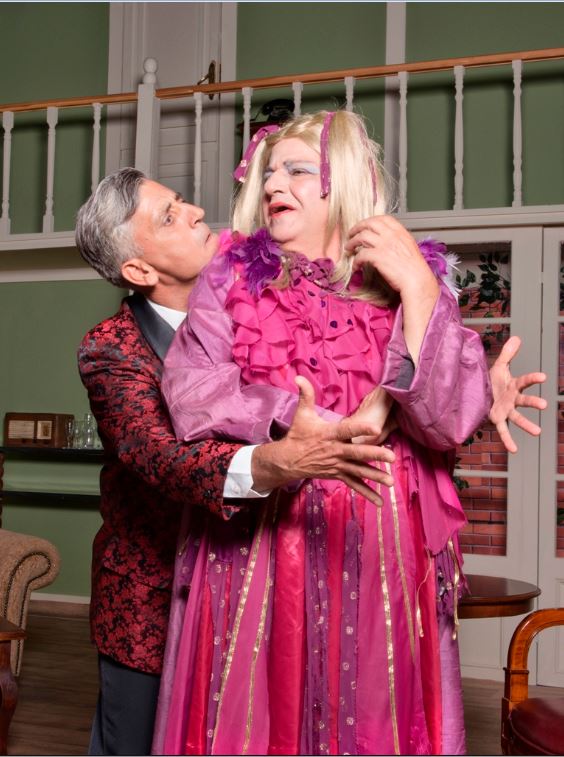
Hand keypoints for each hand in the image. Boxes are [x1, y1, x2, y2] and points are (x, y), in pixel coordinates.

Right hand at [251, 376, 395, 505]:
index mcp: (329, 434)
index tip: (375, 427)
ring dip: (375, 476)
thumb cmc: (298, 434)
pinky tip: (380, 501)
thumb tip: (299, 375)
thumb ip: (306, 394)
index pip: (347, 430)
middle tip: (392, 457)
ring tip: (391, 482)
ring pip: (358, 471)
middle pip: (357, 453)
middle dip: (375, 454)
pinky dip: (367, 493)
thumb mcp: (302, 414)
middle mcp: (335, 451)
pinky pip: (354, 485)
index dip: (360, 429)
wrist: (288, 460)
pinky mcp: (338, 475)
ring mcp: (337, 465)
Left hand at [345, 215, 438, 365]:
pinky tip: (356, 266)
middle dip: (357, 227)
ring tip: (348, 249)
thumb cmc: (414, 269)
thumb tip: (385, 241)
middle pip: (369, 223)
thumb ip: (397, 241)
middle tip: (351, 234)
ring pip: (362, 236)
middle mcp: (392, 236)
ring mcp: (384, 245)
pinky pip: (361, 254)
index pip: (383, 218)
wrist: (417, 281)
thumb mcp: (408, 247)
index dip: (370, 220)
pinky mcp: (378, 257)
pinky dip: (355, 260)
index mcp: (401, 232)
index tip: (364, 226)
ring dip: (352, 242)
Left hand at [489, 336, 546, 452]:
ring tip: (538, 433)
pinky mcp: (497, 419)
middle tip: (544, 405)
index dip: (533, 378)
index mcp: (513, 385)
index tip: (543, 377)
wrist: (478, 393)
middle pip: (524, 400)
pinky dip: (508, 440)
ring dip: (527, 425)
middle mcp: (512, 399)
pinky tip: (514, 450)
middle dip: (533, 402)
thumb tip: (517, 337)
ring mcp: (506, 410)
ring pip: (517, 418)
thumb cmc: (491, 380)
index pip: (524, 381)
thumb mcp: (498, 366)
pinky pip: (503, 431)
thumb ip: (507, 354)